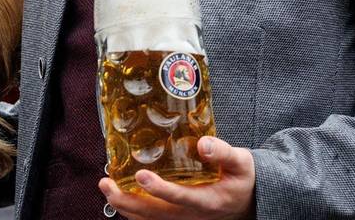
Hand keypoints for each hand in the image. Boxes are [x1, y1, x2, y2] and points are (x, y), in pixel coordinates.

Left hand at [98, 137, 254, 218]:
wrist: (248, 202)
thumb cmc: (242, 179)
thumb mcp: (241, 163)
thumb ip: (223, 152)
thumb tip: (203, 143)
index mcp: (208, 200)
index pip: (180, 198)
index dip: (159, 189)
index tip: (141, 175)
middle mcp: (192, 215)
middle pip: (155, 214)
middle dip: (127, 200)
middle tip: (107, 183)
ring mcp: (183, 219)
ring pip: (149, 219)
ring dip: (125, 206)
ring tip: (106, 187)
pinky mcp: (177, 218)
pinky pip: (151, 219)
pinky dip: (132, 210)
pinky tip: (118, 195)